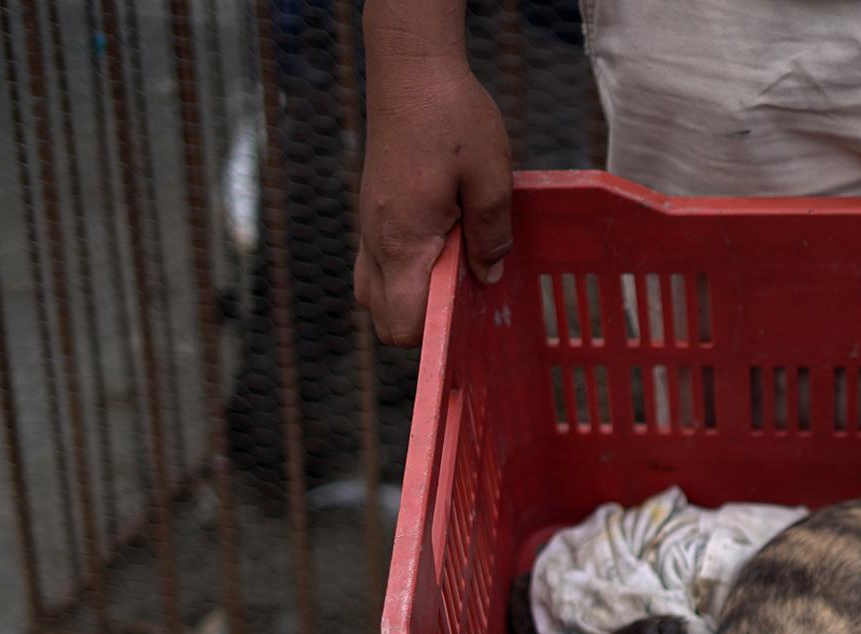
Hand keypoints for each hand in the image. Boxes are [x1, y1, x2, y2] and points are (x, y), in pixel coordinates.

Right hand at [354, 61, 511, 345]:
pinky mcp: (374, 212)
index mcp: (403, 241)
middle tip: (469, 294)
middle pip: (384, 318)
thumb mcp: (491, 178)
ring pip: (376, 292)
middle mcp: (376, 241)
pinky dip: (407, 270)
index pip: (402, 325)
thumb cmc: (452, 118)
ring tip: (457, 268)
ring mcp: (369, 227)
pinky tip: (445, 243)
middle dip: (424, 323)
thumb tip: (488, 278)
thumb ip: (491, 235)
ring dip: (413, 296)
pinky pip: (380, 263)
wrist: (411, 70)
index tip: (472, 319)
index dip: (436, 336)